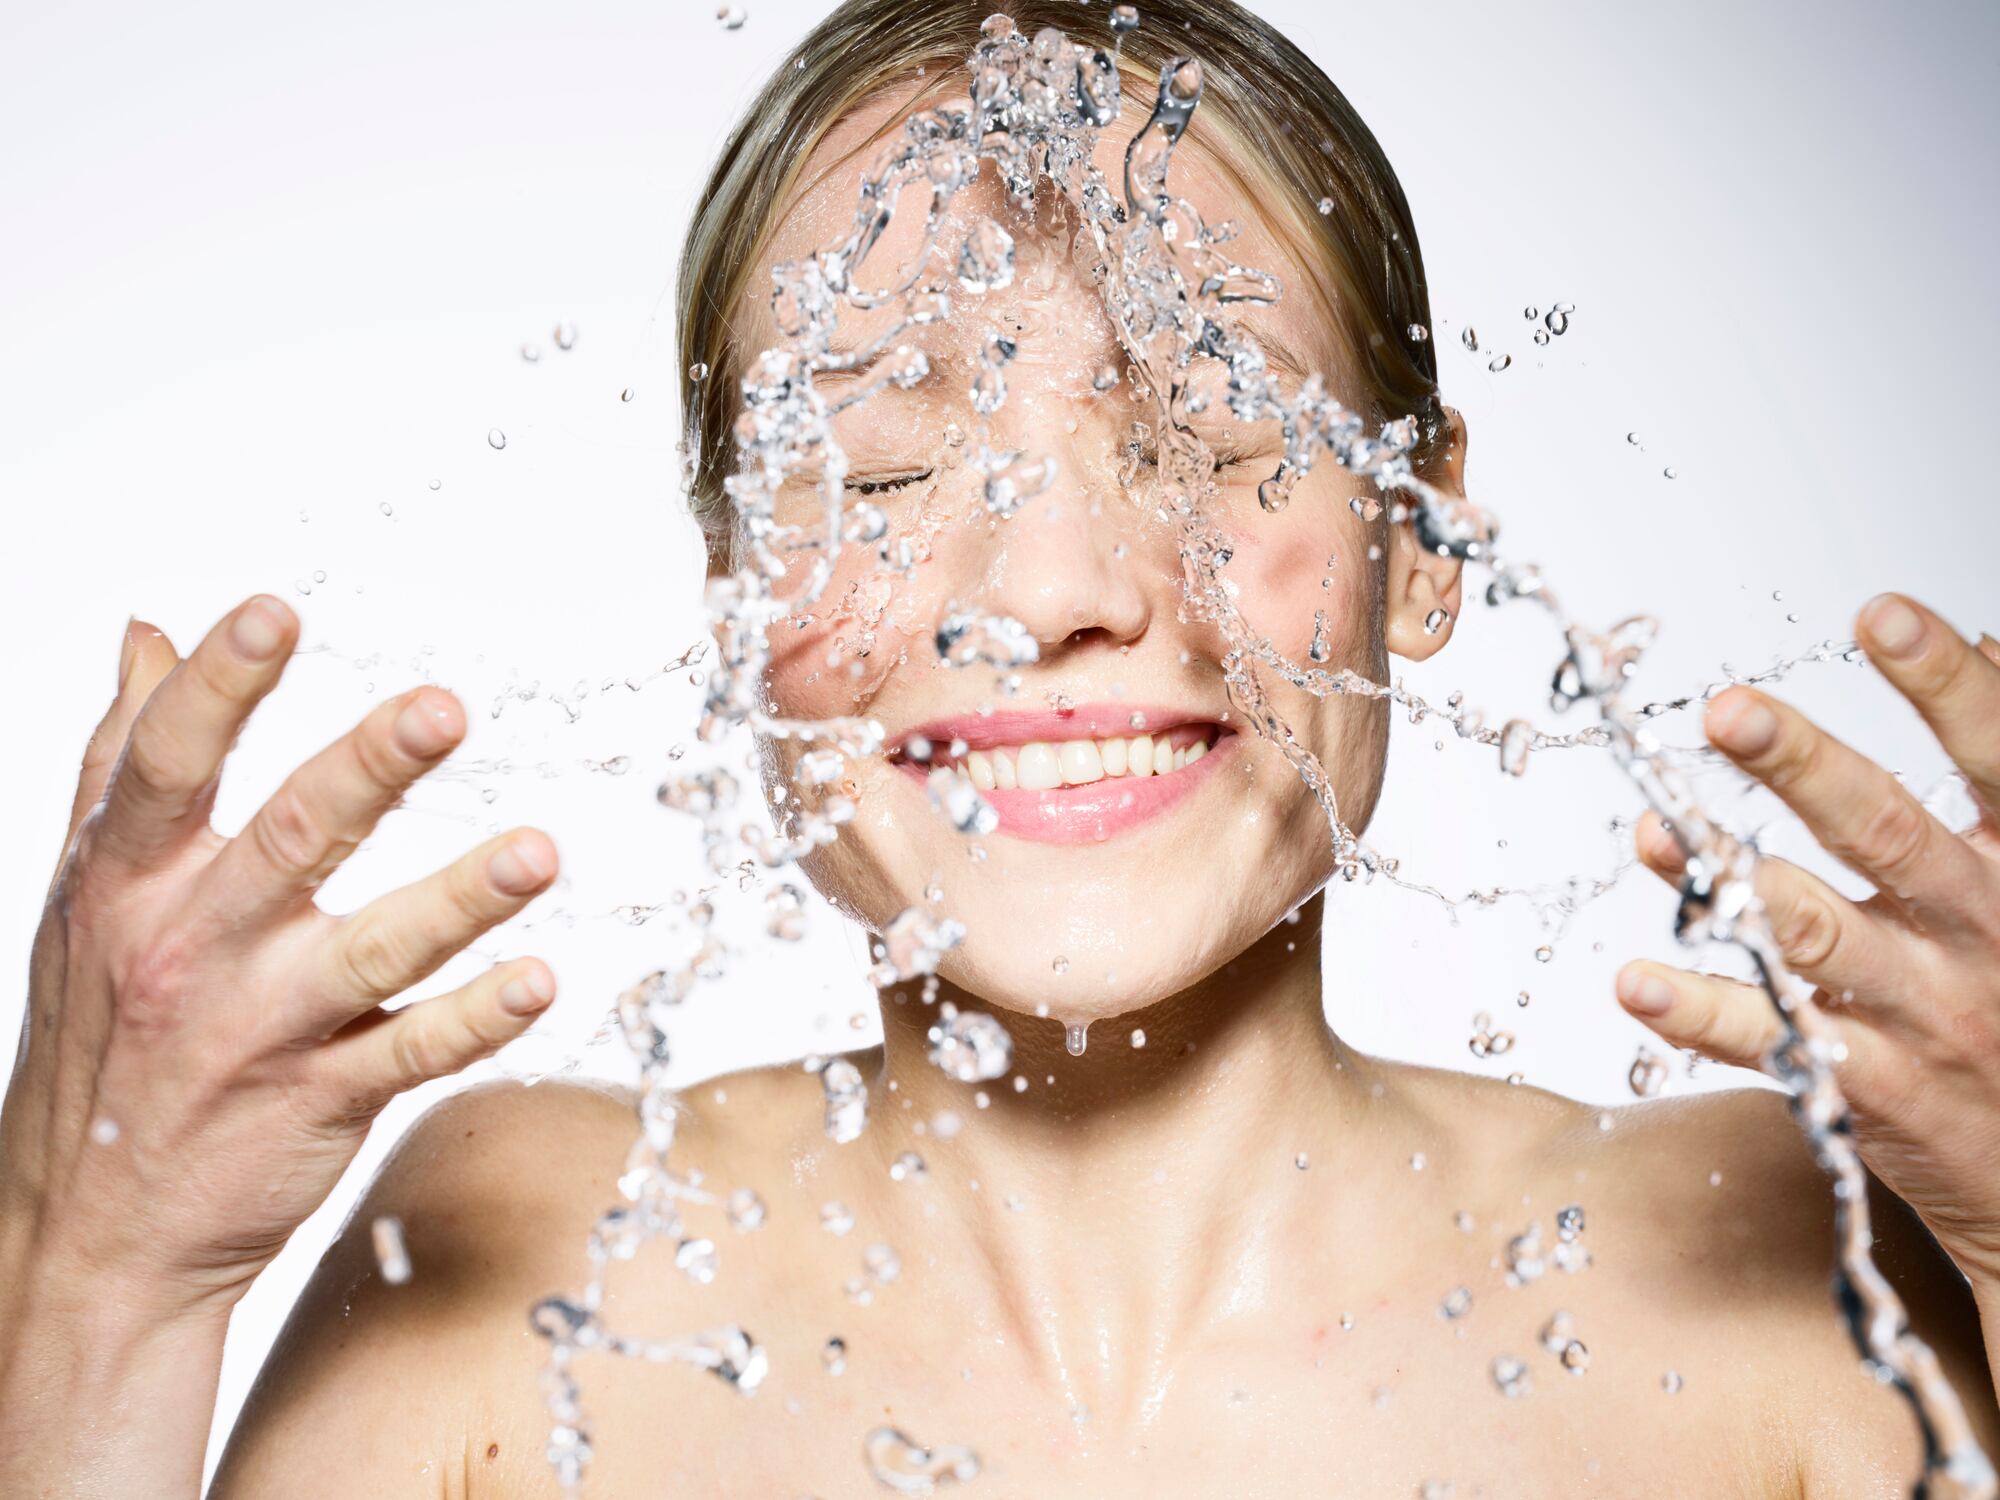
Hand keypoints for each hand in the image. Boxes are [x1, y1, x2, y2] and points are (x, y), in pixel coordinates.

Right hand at [0, 595, 561, 1318]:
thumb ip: (121, 760)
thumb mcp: (87, 896)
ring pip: (372, 951)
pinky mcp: (319, 1101)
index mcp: (127, 885)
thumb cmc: (101, 1036)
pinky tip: (539, 983)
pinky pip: (412, 1054)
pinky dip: (477, 1020)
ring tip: (540, 853)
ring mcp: (260, 1030)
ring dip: (461, 899)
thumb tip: (146, 634)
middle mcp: (192, 949)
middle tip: (446, 708)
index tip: (274, 613)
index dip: (218, 687)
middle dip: (369, 770)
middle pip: (291, 839)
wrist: (90, 1235)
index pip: (166, 767)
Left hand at [1617, 592, 1999, 1286]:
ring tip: (1658, 831)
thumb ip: (1999, 776)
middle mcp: (1983, 928)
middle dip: (1808, 767)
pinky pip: (1780, 1043)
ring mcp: (1932, 1011)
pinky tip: (1635, 982)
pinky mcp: (1882, 1089)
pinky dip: (1704, 1013)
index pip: (1997, 757)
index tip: (1883, 611)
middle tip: (1728, 711)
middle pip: (1890, 833)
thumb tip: (1982, 637)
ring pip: (1822, 935)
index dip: (1946, 684)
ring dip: (1736, 879)